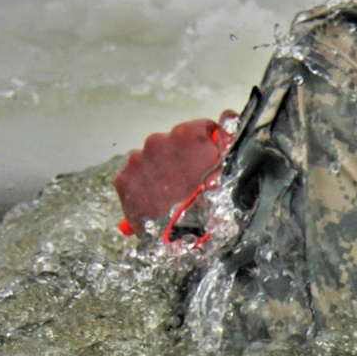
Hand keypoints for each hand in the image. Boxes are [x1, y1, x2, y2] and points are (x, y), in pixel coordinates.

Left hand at [115, 118, 223, 238]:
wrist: (186, 239)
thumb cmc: (214, 205)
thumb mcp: (232, 168)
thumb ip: (228, 139)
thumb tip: (229, 116)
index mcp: (188, 135)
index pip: (201, 129)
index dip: (207, 146)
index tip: (209, 163)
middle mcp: (158, 141)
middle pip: (172, 146)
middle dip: (180, 162)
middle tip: (190, 186)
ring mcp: (138, 161)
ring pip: (151, 162)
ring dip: (160, 174)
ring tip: (171, 198)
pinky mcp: (124, 181)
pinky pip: (134, 179)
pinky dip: (143, 188)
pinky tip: (156, 203)